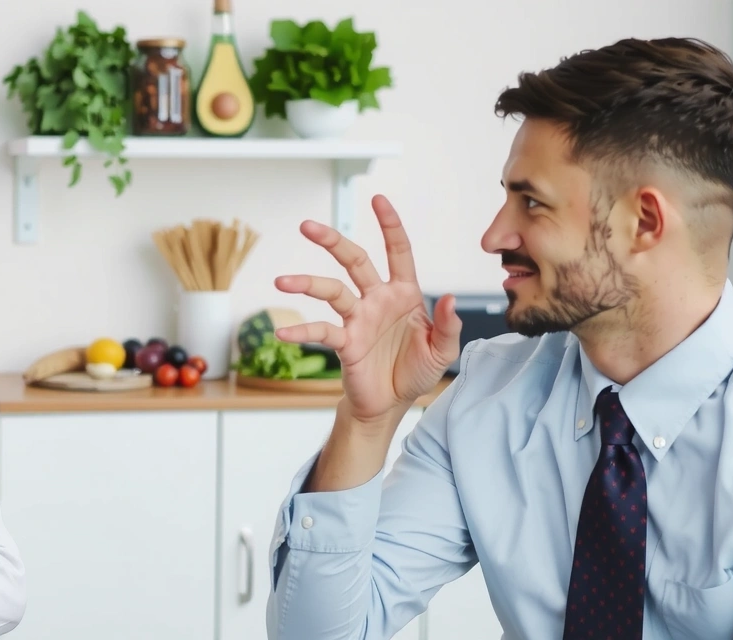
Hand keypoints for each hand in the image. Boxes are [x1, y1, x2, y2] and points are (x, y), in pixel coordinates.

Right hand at [275, 195, 462, 422]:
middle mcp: (376, 300)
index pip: (398, 252)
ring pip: (331, 291)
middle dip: (332, 241)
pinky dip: (301, 331)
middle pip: (353, 261)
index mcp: (404, 294)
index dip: (389, 226)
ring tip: (282, 281)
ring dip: (306, 283)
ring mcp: (357, 319)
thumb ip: (449, 325)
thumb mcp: (442, 351)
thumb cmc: (415, 371)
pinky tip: (283, 333)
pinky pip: (321, 331)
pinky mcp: (344, 342)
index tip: (378, 200)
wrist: (392, 403)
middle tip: (308, 226)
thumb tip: (451, 298)